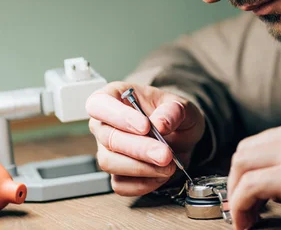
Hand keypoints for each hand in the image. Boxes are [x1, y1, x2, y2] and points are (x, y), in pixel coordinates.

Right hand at [86, 81, 204, 195]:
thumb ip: (172, 111)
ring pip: (110, 163)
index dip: (119, 116)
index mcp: (113, 96)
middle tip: (165, 154)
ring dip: (142, 168)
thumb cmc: (172, 113)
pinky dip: (143, 183)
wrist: (180, 133)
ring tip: (168, 164)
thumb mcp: (180, 105)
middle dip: (138, 148)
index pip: (100, 104)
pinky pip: (120, 184)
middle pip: (107, 138)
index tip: (145, 126)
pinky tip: (160, 175)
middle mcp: (104, 123)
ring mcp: (107, 150)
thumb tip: (159, 124)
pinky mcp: (116, 173)